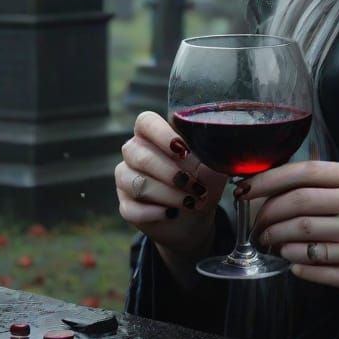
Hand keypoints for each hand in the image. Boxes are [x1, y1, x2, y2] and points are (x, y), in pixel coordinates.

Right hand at [116, 110, 228, 260]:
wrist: (195, 217)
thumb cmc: (203, 180)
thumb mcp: (213, 165)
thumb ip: (209, 154)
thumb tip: (206, 152)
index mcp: (153, 134)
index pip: (146, 122)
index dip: (162, 134)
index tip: (184, 150)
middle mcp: (134, 152)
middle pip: (141, 156)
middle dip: (172, 173)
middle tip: (196, 186)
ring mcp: (126, 178)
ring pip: (137, 184)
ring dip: (168, 194)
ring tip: (191, 201)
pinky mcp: (125, 205)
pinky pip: (133, 208)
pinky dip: (156, 212)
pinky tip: (172, 213)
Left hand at [241, 161, 338, 308]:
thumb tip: (295, 177)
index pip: (307, 172)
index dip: (270, 178)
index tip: (250, 186)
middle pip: (296, 206)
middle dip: (266, 213)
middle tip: (256, 220)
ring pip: (298, 239)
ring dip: (275, 240)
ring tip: (271, 240)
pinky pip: (311, 269)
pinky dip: (294, 264)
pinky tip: (292, 260)